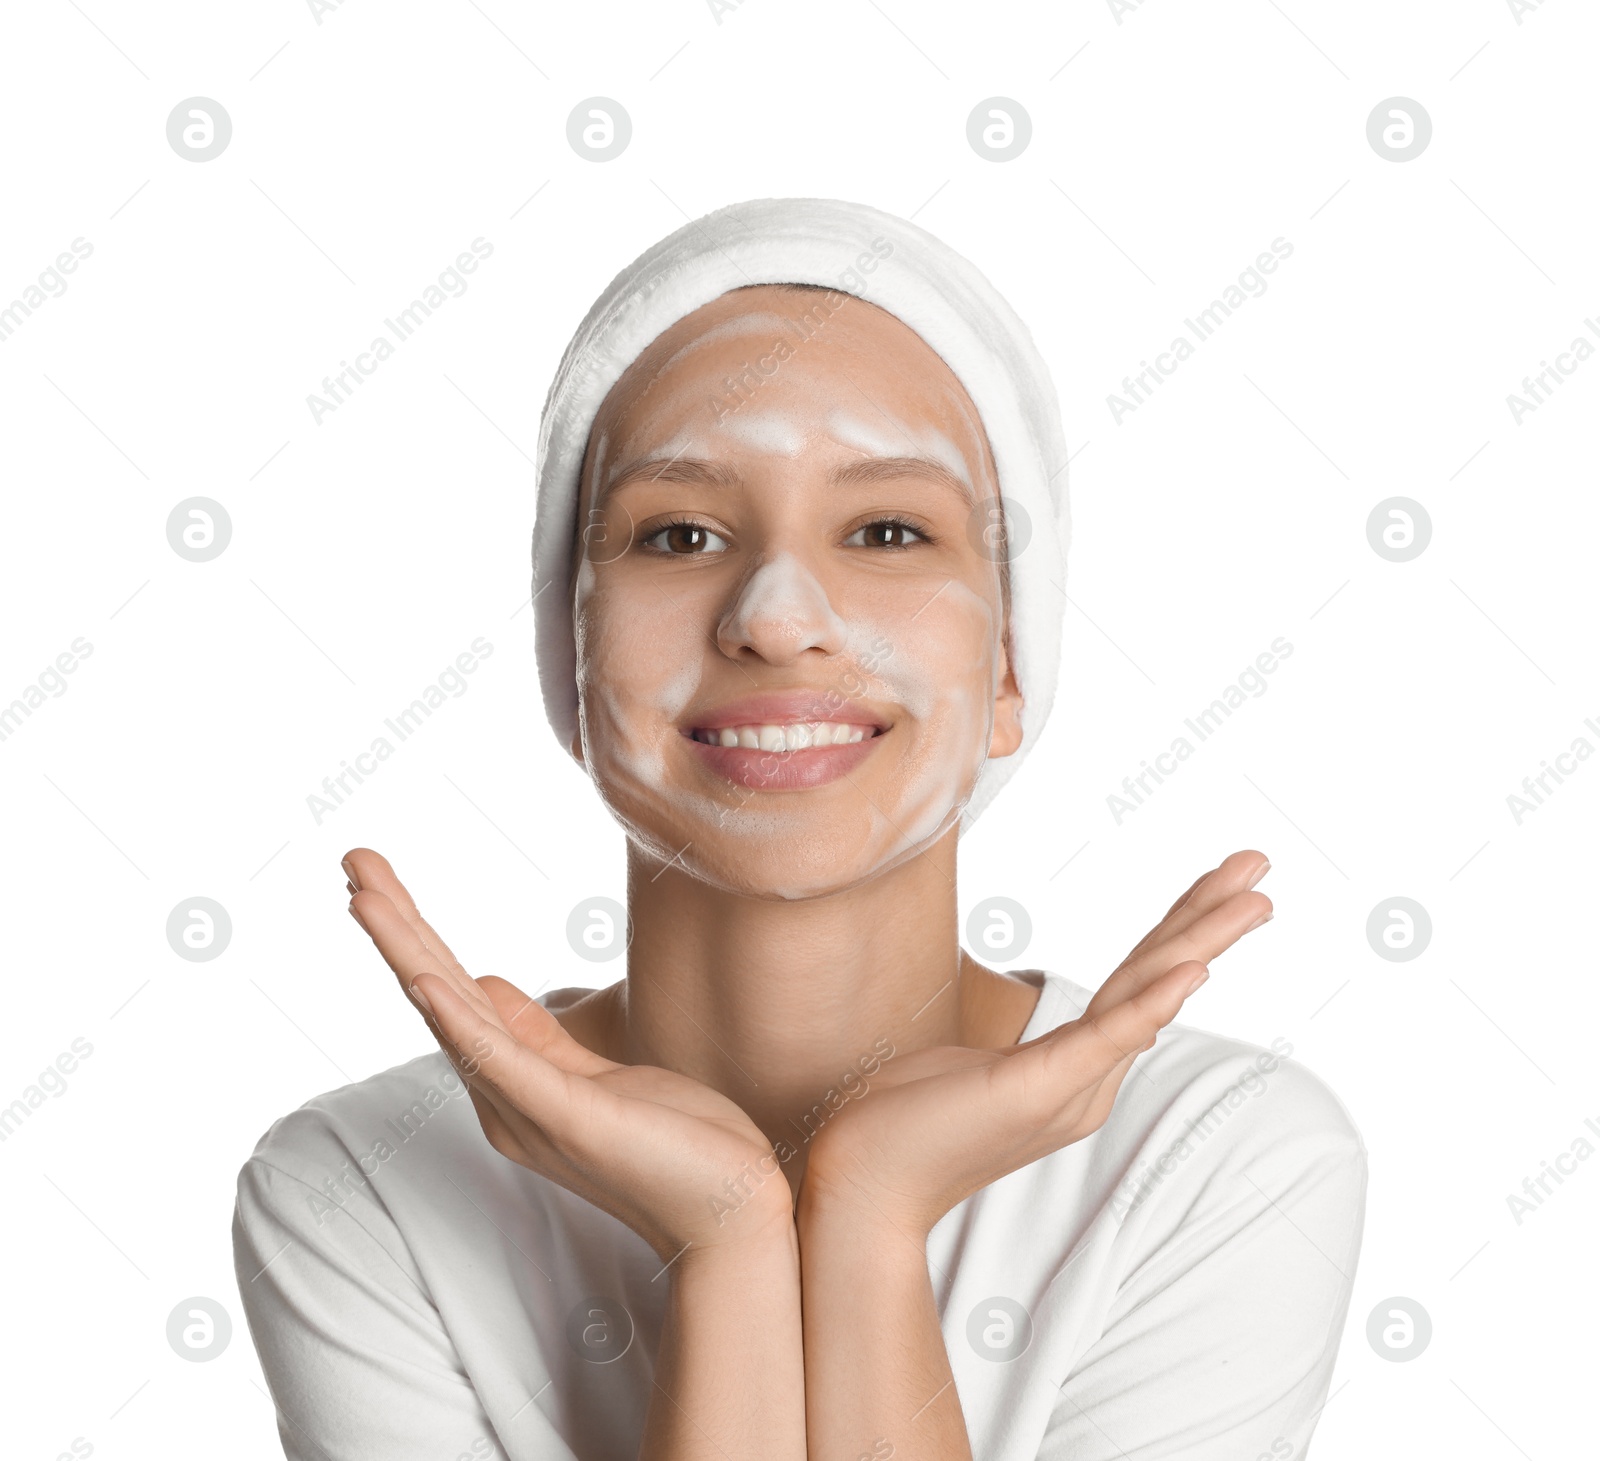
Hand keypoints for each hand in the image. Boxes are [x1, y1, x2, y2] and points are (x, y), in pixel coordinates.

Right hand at [341, 847, 793, 1263]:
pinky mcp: (569, 1117)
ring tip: (365, 895)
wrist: (733, 1216)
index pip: (452, 996)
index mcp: (513, 1085)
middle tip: (352, 859)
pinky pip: (501, 1063)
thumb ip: (537, 1040)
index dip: (415, 935)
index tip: (377, 880)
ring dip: (408, 951)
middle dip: (394, 926)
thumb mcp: (597, 1074)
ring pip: (453, 1017)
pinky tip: (423, 979)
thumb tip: (483, 986)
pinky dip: (458, 1020)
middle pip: (437, 996)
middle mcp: (505, 1101)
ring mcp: (531, 1111)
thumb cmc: (678, 1146)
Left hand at [797, 850, 1274, 1237]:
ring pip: (1146, 1000)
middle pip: (1157, 981)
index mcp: (1073, 1071)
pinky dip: (1150, 1003)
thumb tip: (1015, 1032)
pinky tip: (1190, 971)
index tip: (1217, 884)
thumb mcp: (964, 1068)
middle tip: (1258, 868)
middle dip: (1209, 918)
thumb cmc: (900, 1124)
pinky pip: (1104, 1039)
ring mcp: (1067, 1091)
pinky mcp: (1037, 1092)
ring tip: (1251, 901)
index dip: (1178, 929)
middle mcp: (1086, 1083)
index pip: (1136, 983)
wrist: (862, 1187)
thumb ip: (1007, 1049)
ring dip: (1201, 943)